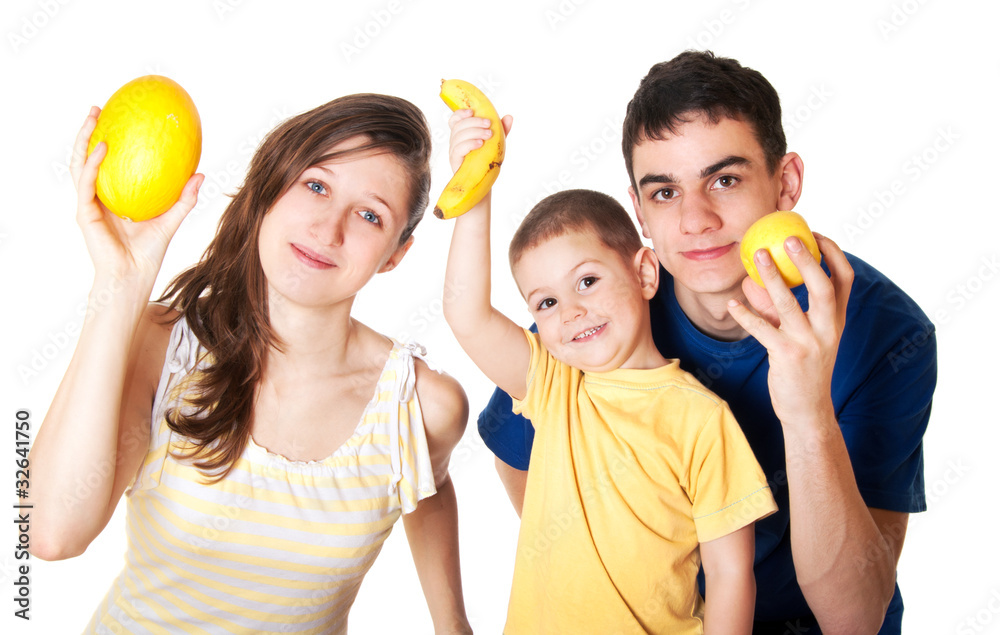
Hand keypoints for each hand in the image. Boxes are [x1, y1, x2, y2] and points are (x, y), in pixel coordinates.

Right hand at [72, 106, 203, 285]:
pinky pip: (86, 182)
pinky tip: (102, 146)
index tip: (119, 119)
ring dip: (83, 139)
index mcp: (113, 198)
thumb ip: (184, 198)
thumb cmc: (149, 254)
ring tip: (94, 117)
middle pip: (87, 159)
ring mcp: (89, 205)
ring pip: (79, 164)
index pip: (107, 165)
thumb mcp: (170, 220)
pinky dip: (92, 163)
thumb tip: (201, 174)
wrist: (134, 277)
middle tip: (99, 109)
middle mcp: (97, 198)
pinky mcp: (85, 213)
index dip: (109, 142)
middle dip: (89, 132)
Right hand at [446, 108, 511, 172]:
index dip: (460, 113)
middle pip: (458, 125)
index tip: (472, 111)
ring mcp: (454, 152)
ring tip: (489, 135)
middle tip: (489, 124)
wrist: (485, 183)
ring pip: (458, 136)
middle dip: (474, 122)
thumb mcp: (496, 143)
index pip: (455, 120)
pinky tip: (480, 144)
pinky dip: (469, 144)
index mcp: (462, 135)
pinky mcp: (455, 162)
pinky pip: (458, 149)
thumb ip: (501, 130)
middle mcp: (455, 142)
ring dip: (474, 131)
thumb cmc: (487, 162)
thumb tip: (509, 117)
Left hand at [726, 234, 853, 428]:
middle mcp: (829, 329)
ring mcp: (809, 343)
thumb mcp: (801, 335)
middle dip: (807, 259)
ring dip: (772, 277)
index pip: (845, 279)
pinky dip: (746, 315)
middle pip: (823, 286)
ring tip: (756, 255)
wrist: (807, 410)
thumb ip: (781, 308)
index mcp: (837, 320)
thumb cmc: (802, 367)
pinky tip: (732, 304)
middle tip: (788, 238)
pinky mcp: (787, 357)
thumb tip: (754, 279)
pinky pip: (763, 330)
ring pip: (790, 304)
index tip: (816, 233)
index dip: (833, 253)